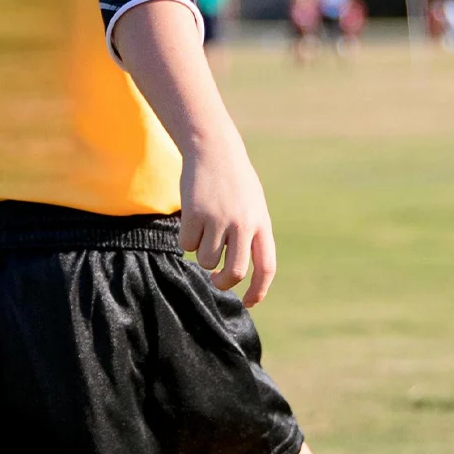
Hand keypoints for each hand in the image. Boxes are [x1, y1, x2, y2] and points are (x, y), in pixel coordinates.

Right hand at [178, 131, 276, 306]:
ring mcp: (218, 219)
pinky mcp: (194, 214)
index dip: (258, 291)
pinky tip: (192, 218)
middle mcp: (242, 224)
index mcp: (261, 224)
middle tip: (216, 279)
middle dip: (222, 282)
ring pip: (206, 260)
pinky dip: (187, 238)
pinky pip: (187, 244)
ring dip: (201, 253)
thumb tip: (240, 274)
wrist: (213, 149)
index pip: (266, 267)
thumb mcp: (253, 207)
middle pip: (234, 272)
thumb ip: (251, 236)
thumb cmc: (235, 183)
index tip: (248, 303)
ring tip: (204, 230)